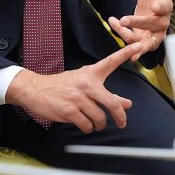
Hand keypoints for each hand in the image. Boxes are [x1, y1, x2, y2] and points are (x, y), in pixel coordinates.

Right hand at [5, 41, 144, 132]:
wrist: (35, 89)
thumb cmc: (62, 86)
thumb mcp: (84, 83)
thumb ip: (106, 93)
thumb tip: (128, 104)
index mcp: (91, 73)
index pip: (111, 61)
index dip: (126, 53)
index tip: (139, 45)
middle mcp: (86, 84)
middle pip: (112, 103)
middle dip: (120, 116)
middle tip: (122, 123)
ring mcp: (78, 98)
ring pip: (100, 118)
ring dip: (99, 125)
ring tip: (95, 123)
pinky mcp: (69, 111)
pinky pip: (87, 125)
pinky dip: (88, 128)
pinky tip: (85, 125)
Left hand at [109, 0, 174, 52]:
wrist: (150, 7)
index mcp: (166, 7)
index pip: (165, 7)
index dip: (161, 7)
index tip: (156, 6)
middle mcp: (161, 23)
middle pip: (153, 25)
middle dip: (139, 23)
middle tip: (124, 19)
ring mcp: (152, 34)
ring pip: (144, 41)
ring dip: (130, 38)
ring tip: (118, 26)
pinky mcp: (142, 41)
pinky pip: (132, 42)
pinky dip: (121, 33)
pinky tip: (112, 20)